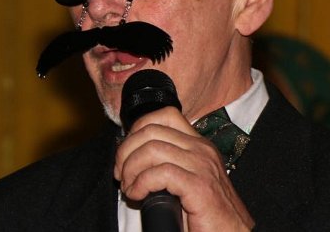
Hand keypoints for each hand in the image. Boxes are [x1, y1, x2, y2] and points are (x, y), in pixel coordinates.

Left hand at [114, 107, 254, 231]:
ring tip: (130, 189)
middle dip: (126, 151)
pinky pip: (160, 173)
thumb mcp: (187, 180)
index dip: (137, 130)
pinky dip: (141, 184)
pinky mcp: (199, 187)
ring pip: (152, 149)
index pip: (164, 115)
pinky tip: (139, 196)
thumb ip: (169, 164)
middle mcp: (201, 150)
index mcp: (198, 145)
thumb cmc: (207, 214)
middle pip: (152, 130)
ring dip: (131, 169)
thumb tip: (133, 159)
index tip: (127, 154)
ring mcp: (202, 166)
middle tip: (122, 174)